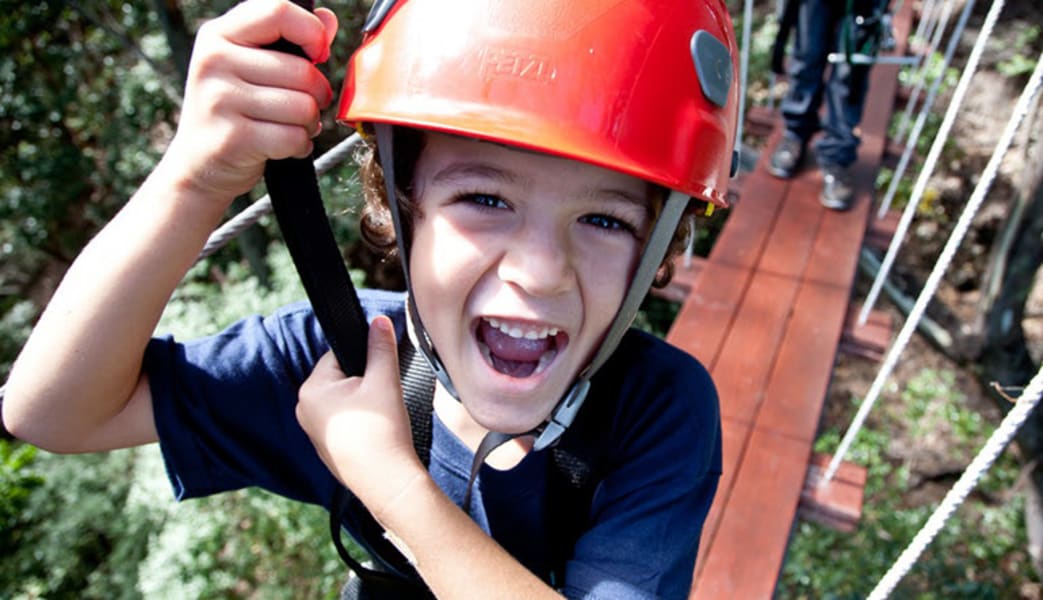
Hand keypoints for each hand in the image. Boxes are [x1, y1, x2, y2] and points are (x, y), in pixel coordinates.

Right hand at [162, 0, 337, 201]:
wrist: (198, 166)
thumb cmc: (232, 111)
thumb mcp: (249, 67)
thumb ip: (288, 41)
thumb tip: (328, 20)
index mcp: (218, 35)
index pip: (280, 12)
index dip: (312, 32)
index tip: (318, 54)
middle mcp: (214, 62)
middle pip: (302, 70)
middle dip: (318, 94)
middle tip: (305, 106)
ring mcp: (220, 100)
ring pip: (303, 106)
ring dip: (310, 123)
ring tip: (293, 126)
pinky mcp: (233, 138)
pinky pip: (294, 137)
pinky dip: (300, 146)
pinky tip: (285, 146)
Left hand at [297, 316, 427, 522]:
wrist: (386, 481)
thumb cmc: (381, 431)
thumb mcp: (384, 380)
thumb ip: (380, 347)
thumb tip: (379, 321)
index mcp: (311, 389)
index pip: (338, 355)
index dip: (364, 361)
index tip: (379, 377)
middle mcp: (304, 409)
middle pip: (341, 378)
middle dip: (364, 383)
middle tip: (381, 400)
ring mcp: (313, 431)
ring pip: (343, 401)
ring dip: (363, 404)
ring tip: (379, 419)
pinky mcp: (325, 448)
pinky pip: (343, 423)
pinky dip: (359, 424)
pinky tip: (374, 434)